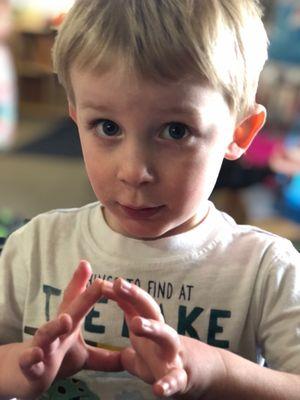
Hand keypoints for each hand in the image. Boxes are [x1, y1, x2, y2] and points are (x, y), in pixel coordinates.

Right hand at [18, 260, 121, 397]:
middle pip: (71, 311)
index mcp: (69, 325)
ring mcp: (42, 346)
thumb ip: (103, 356)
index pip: (79, 302)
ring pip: (47, 333)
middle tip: (99, 284)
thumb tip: (127, 359)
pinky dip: (32, 357)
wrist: (26, 374)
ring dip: (55, 326)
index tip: (94, 268)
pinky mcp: (30, 365)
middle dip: (85, 298)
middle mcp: (56, 331)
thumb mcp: (82, 355)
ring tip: (66, 320)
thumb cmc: (57, 357)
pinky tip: (37, 354)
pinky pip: (29, 360)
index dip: (88, 286)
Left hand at [102, 278, 224, 397]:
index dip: (122, 292)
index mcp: (152, 326)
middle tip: (118, 284)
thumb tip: (115, 298)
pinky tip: (158, 390)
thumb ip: (130, 317)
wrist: (197, 374)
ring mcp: (173, 354)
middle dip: (136, 296)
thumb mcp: (143, 336)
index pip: (138, 304)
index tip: (104, 282)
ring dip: (152, 328)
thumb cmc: (162, 355)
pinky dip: (168, 384)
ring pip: (166, 336)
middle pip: (152, 310)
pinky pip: (175, 380)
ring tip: (135, 323)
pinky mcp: (180, 378)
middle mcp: (163, 334)